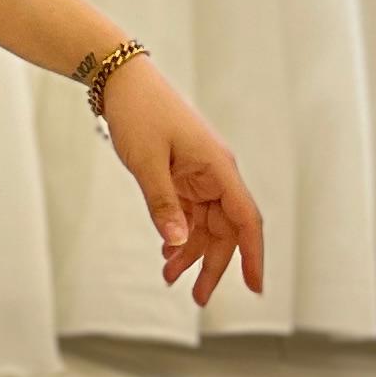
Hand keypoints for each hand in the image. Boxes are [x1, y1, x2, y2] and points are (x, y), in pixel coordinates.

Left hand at [100, 60, 264, 306]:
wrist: (121, 78)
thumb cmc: (138, 112)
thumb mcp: (147, 162)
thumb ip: (163, 205)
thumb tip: (179, 243)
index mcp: (218, 168)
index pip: (246, 219)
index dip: (252, 255)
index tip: (254, 288)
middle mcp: (215, 173)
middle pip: (225, 228)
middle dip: (213, 264)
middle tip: (196, 297)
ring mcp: (199, 174)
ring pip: (205, 223)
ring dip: (191, 251)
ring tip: (170, 277)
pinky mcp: (183, 173)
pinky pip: (189, 211)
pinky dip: (179, 233)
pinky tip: (167, 252)